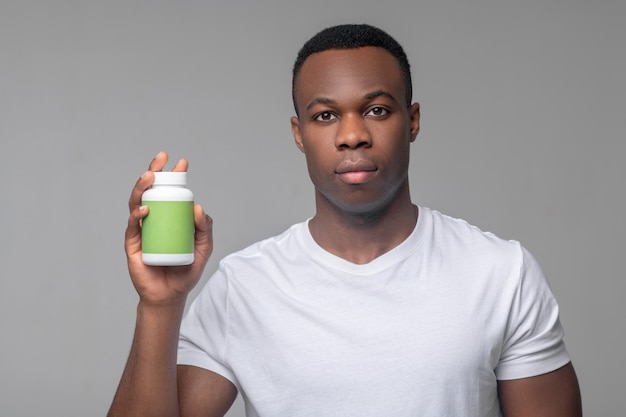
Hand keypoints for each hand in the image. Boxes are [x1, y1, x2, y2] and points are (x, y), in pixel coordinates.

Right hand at [124, 151, 212, 305]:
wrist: (170, 295)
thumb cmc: (186, 271)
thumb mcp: (203, 248)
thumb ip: (205, 229)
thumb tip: (199, 207)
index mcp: (169, 218)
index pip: (170, 192)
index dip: (173, 176)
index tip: (181, 163)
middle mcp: (153, 220)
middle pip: (151, 192)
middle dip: (154, 172)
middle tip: (161, 160)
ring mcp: (142, 230)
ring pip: (137, 203)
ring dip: (142, 187)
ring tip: (150, 177)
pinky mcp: (133, 244)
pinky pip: (133, 226)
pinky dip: (138, 215)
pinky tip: (146, 208)